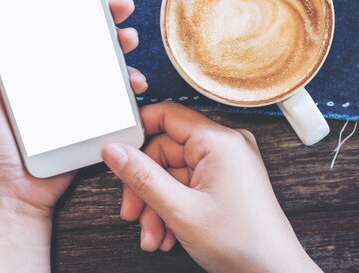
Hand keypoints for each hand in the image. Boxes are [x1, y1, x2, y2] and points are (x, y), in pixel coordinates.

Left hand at [0, 0, 145, 271]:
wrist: (13, 196)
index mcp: (27, 67)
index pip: (51, 25)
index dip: (70, 2)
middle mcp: (53, 78)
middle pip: (84, 39)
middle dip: (106, 20)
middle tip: (120, 8)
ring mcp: (75, 98)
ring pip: (105, 64)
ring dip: (122, 49)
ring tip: (129, 43)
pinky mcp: (92, 119)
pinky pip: (115, 98)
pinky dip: (128, 87)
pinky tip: (133, 85)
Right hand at [102, 102, 320, 272]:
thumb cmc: (243, 243)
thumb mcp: (181, 210)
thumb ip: (143, 177)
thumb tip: (115, 151)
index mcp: (219, 141)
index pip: (168, 115)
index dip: (139, 132)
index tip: (117, 152)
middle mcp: (225, 146)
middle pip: (166, 152)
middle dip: (145, 188)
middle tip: (133, 213)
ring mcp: (226, 165)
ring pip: (173, 174)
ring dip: (156, 205)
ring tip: (153, 235)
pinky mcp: (225, 182)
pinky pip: (188, 185)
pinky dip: (173, 208)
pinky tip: (168, 234)